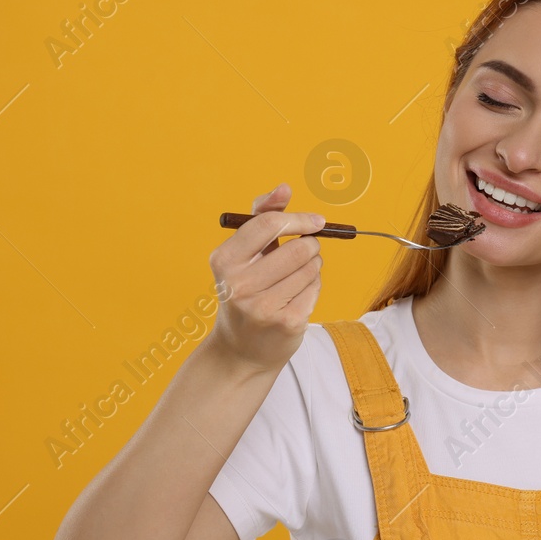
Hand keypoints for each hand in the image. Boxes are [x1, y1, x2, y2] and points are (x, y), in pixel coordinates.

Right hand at [204, 183, 326, 374]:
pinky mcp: (287, 323)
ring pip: (311, 268)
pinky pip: (316, 288)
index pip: (268, 224)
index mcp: (224, 261)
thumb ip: (261, 216)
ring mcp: (263, 307)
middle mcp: (239, 285)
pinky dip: (313, 286)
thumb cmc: (245, 291)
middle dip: (310, 245)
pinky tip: (297, 295)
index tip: (317, 221)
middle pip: (298, 248)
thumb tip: (284, 188)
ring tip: (297, 276)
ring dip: (313, 266)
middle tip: (306, 252)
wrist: (241, 350)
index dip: (299, 219)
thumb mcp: (243, 254)